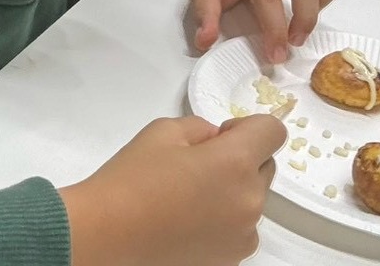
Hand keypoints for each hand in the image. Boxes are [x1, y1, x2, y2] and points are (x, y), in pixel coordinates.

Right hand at [61, 114, 283, 265]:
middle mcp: (249, 200)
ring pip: (252, 198)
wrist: (105, 236)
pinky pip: (240, 227)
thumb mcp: (164, 131)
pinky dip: (225, 220)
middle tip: (199, 166)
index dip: (250, 127)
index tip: (223, 136)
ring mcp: (242, 235)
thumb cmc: (131, 180)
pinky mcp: (230, 258)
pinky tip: (190, 220)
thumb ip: (203, 128)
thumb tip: (218, 140)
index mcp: (236, 163)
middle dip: (242, 159)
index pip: (273, 131)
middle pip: (265, 166)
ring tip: (190, 197)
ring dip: (234, 191)